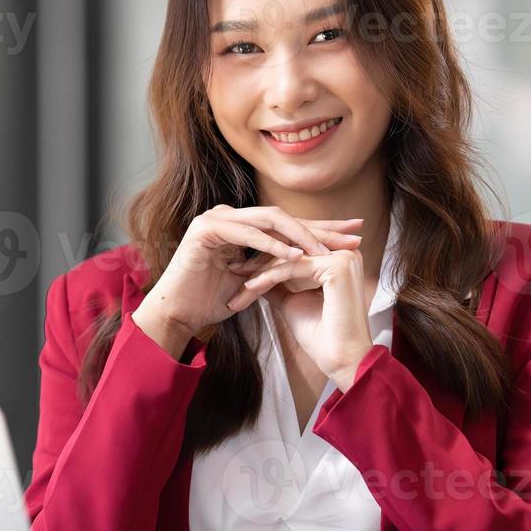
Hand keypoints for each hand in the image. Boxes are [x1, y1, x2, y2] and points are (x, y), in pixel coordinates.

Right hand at [130, 205, 362, 359]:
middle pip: (283, 217)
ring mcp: (215, 219)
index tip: (353, 236)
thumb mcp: (253, 281)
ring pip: (268, 220)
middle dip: (321, 227)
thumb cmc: (209, 302)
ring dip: (300, 236)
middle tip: (354, 233)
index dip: (321, 230)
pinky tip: (294, 255)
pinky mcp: (205, 230)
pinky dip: (271, 245)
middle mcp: (228, 216)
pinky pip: (246, 234)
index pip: (286, 225)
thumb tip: (311, 266)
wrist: (176, 314)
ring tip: (326, 250)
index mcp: (240, 226)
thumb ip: (274, 267)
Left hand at [223, 246, 373, 388]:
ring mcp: (344, 256)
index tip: (238, 268)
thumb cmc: (321, 336)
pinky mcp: (338, 266)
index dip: (264, 259)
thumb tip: (254, 275)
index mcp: (339, 257)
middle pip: (290, 249)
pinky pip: (291, 267)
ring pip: (288, 257)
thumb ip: (278, 284)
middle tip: (231, 268)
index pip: (294, 249)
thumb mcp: (292, 301)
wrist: (340, 361)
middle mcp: (346, 251)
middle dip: (258, 261)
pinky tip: (248, 287)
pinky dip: (267, 278)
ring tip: (235, 280)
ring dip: (258, 270)